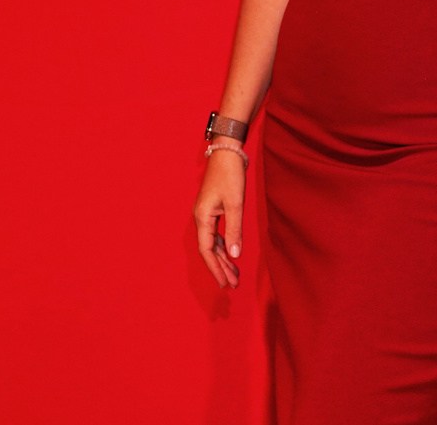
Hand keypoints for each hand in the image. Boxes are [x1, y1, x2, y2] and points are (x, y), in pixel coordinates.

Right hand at [192, 150, 247, 288]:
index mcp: (202, 217)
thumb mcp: (235, 204)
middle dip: (221, 268)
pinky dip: (224, 247)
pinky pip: (216, 234)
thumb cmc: (230, 176)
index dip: (215, 268)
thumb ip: (235, 231)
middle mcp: (201, 218)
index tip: (225, 284)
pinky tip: (232, 255)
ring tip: (235, 275)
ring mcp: (206, 214)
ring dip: (223, 259)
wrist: (227, 152)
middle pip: (209, 250)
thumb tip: (235, 256)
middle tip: (233, 285)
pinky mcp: (213, 209)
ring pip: (213, 243)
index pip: (206, 250)